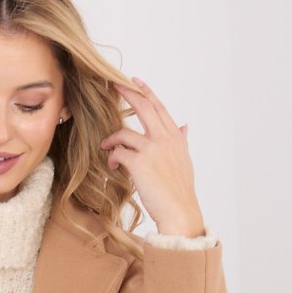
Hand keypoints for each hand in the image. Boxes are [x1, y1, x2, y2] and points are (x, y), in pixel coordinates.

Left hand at [99, 76, 205, 236]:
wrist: (180, 212)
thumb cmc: (180, 190)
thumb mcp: (184, 160)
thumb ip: (181, 140)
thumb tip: (184, 125)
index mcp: (175, 137)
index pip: (159, 107)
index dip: (146, 92)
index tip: (134, 80)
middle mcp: (165, 138)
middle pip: (143, 107)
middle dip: (126, 93)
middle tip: (112, 85)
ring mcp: (153, 149)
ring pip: (124, 133)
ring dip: (111, 139)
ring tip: (106, 148)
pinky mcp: (139, 162)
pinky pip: (119, 151)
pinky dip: (113, 157)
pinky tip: (114, 166)